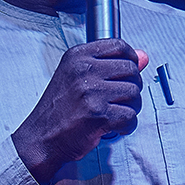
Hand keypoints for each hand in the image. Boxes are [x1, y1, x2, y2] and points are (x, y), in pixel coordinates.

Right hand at [12, 41, 148, 184]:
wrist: (41, 139)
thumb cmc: (58, 110)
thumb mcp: (77, 78)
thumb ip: (111, 64)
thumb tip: (143, 56)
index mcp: (77, 57)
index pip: (119, 46)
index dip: (130, 60)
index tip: (126, 74)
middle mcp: (83, 71)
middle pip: (131, 71)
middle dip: (132, 88)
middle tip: (119, 101)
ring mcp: (91, 92)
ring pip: (135, 94)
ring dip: (130, 108)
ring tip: (115, 114)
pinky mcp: (98, 115)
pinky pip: (130, 117)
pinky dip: (127, 126)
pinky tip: (114, 127)